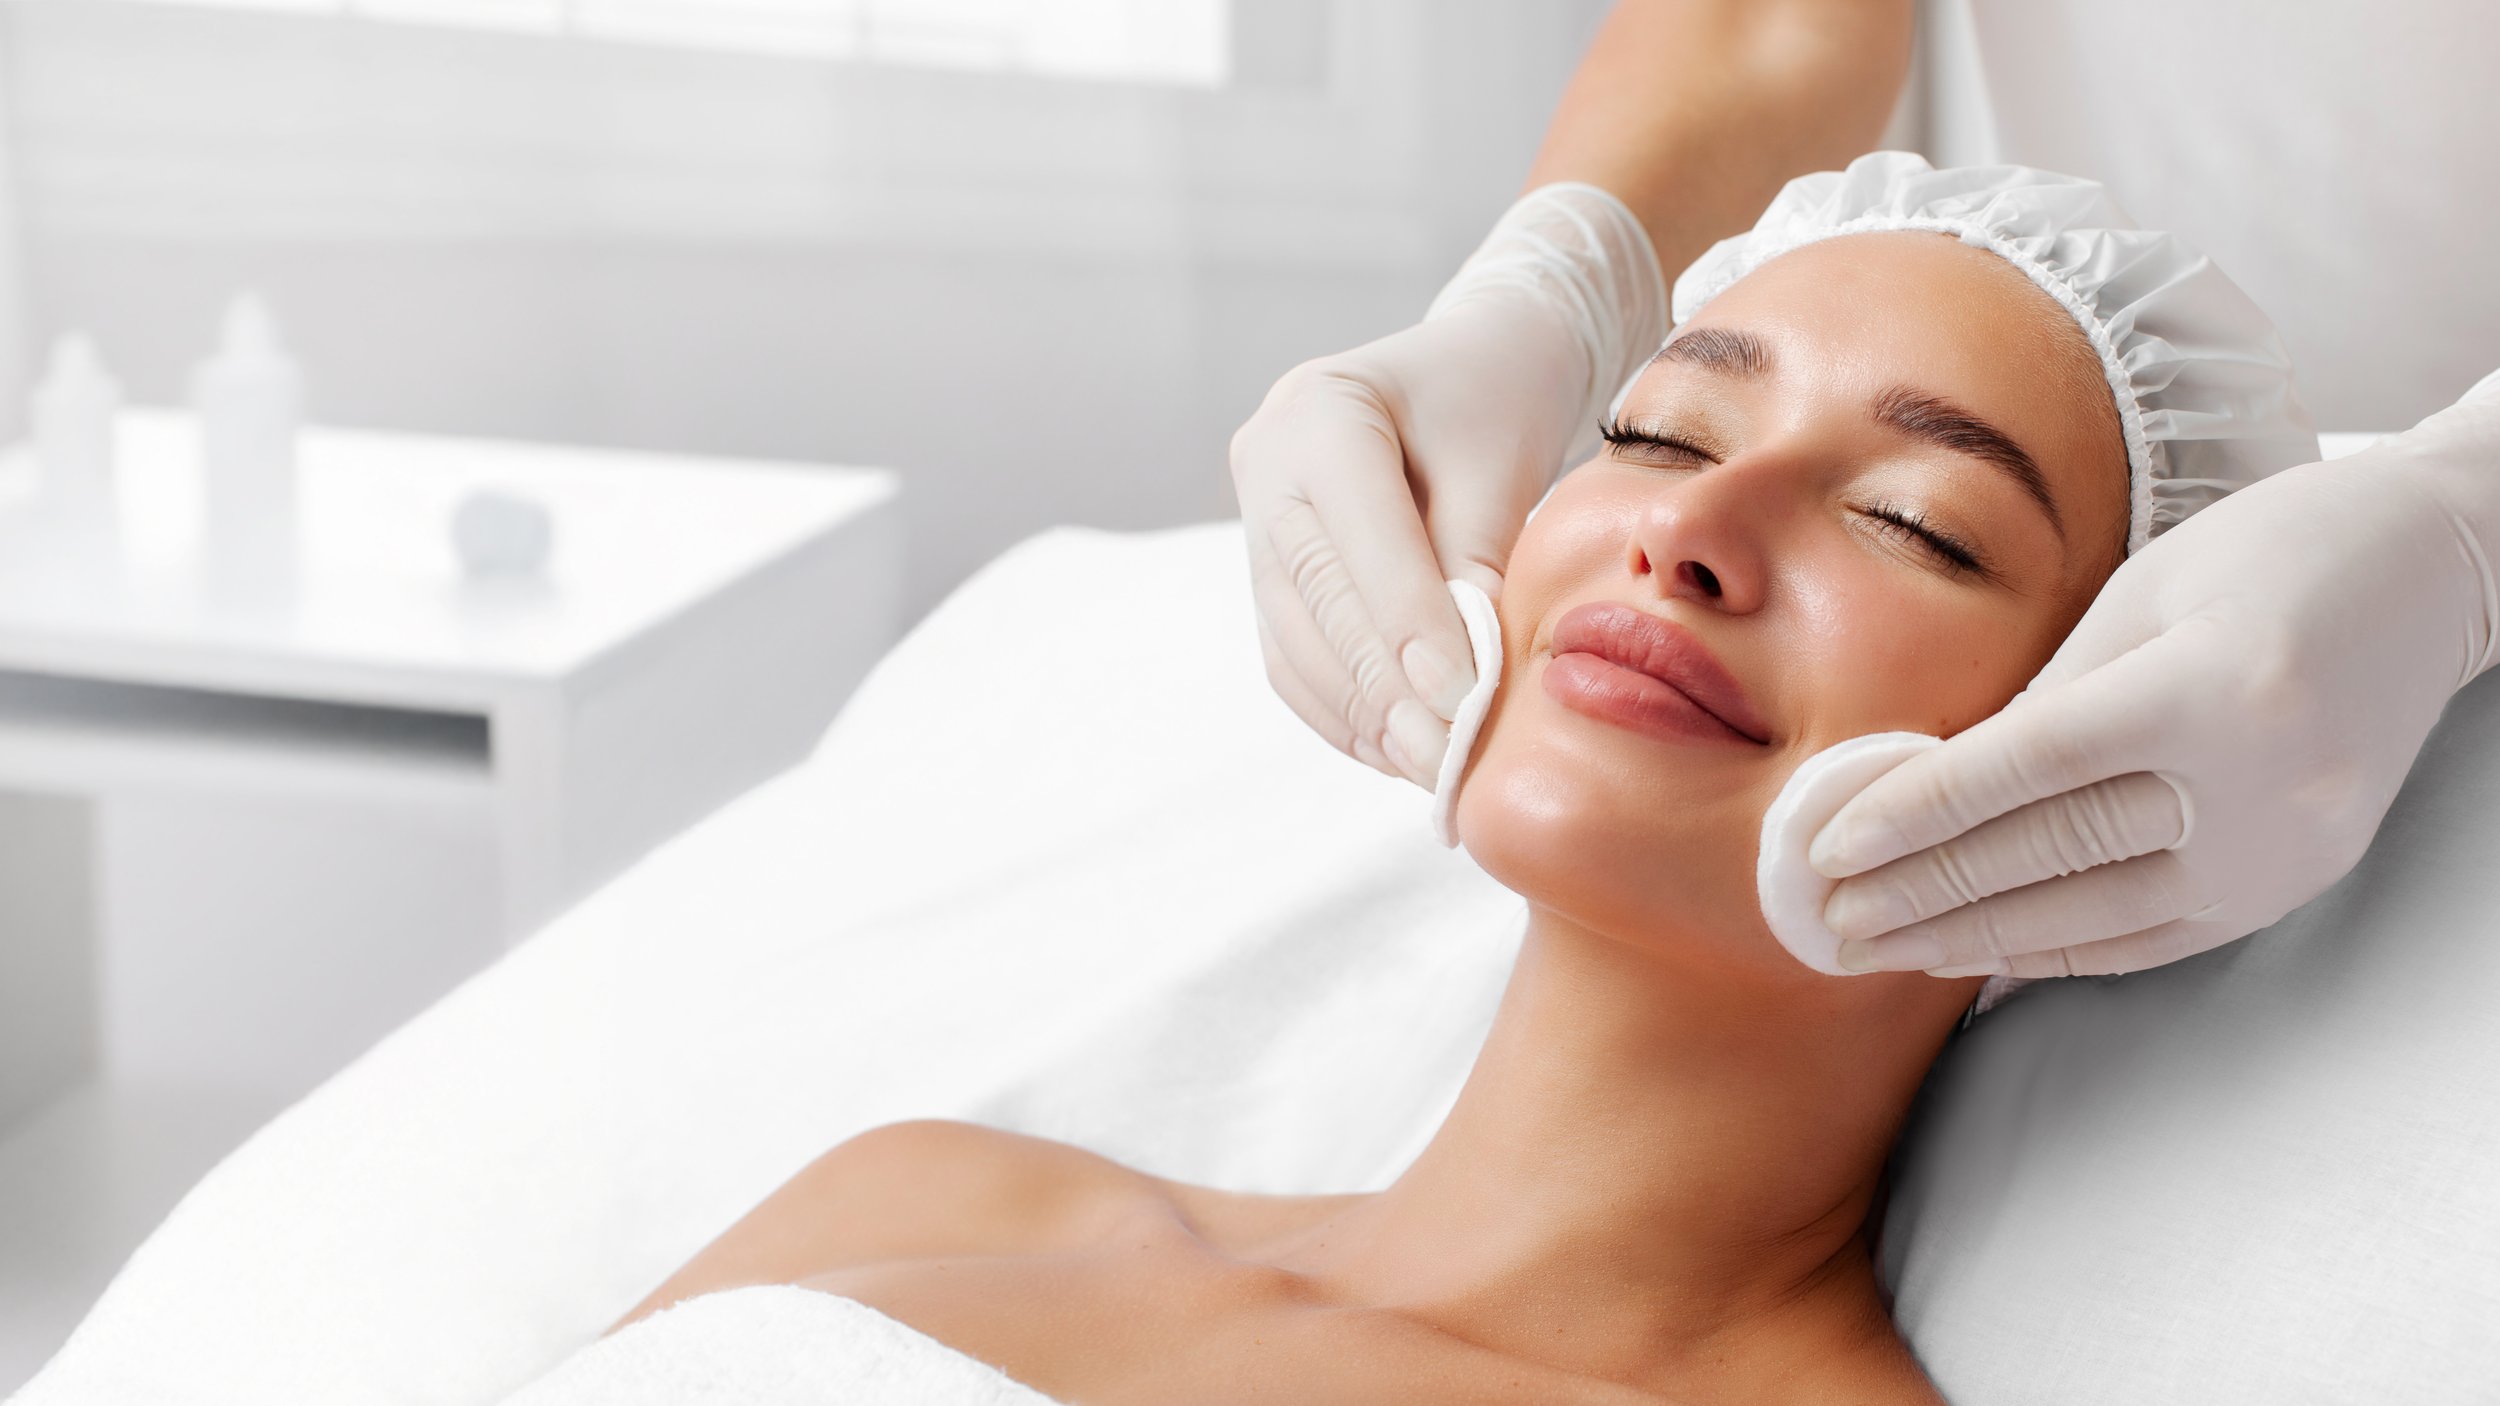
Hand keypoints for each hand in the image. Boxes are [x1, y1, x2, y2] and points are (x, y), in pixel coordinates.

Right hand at [1229, 184, 1664, 786]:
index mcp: (1320, 410)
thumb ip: (1475, 559)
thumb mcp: (1502, 462)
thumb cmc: (1497, 402)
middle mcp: (1266, 462)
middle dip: (1385, 690)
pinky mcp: (1267, 572)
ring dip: (1362, 716)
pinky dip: (1344, 714)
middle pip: (1316, 598)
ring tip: (1428, 766)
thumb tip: (1463, 678)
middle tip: (1445, 757)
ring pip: (1294, 641)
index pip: (1358, 538)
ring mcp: (1254, 518)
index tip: (1464, 698)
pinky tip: (1397, 749)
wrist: (1468, 371)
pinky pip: (1293, 659)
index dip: (1408, 627)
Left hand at [1814, 383, 2499, 976]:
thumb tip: (1927, 781)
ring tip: (1876, 947)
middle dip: (1924, 892)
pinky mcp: (2298, 880)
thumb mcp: (2147, 592)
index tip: (1831, 844)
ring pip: (2100, 916)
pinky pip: (2157, 938)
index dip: (1921, 811)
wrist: (2439, 570)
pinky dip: (2060, 950)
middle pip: (2055, 853)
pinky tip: (1978, 956)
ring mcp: (2289, 847)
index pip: (2032, 767)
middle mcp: (2263, 784)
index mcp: (2215, 688)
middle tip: (1824, 917)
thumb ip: (2045, 693)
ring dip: (1974, 939)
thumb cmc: (2277, 550)